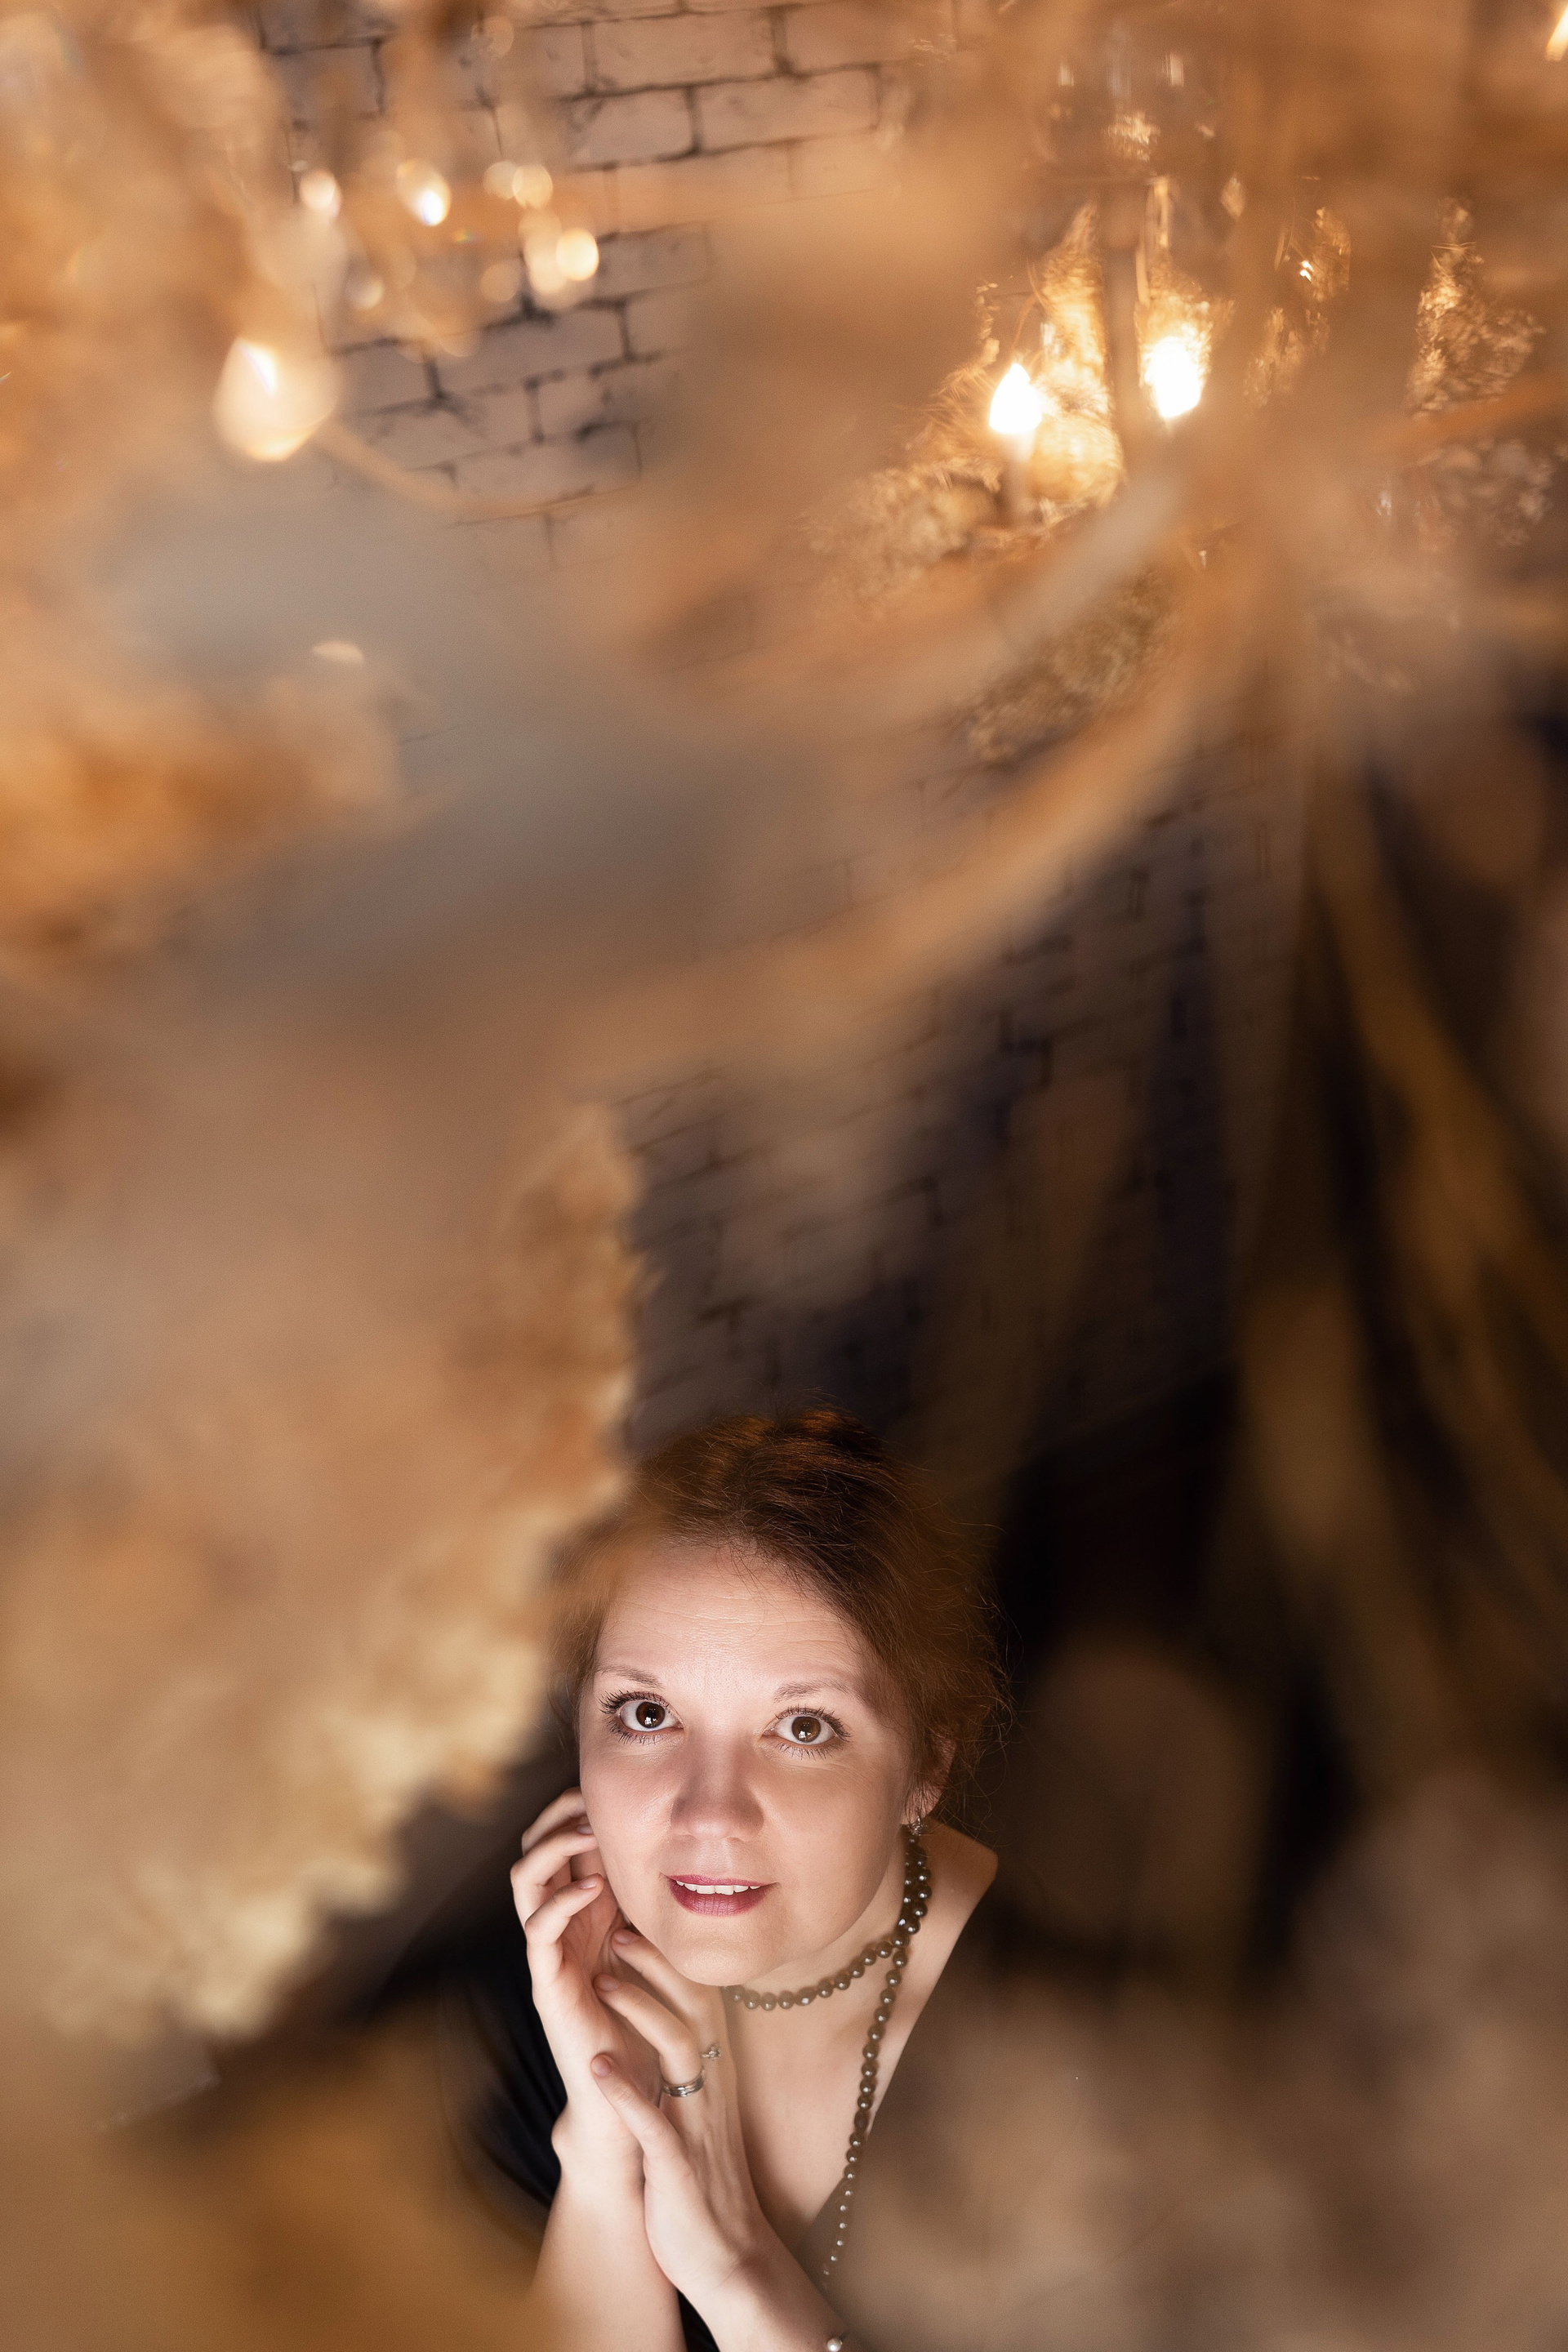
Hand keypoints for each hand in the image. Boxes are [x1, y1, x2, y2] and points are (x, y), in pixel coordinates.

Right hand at [510, 1787, 661, 2164]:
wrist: (630, 2094)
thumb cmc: (649, 2020)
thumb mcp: (656, 1944)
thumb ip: (655, 1903)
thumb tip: (683, 1847)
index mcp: (581, 1911)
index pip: (563, 1842)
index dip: (576, 1809)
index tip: (606, 1789)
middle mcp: (557, 1924)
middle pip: (534, 1849)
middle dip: (557, 1816)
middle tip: (587, 1799)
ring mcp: (548, 1952)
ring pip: (524, 1880)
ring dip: (553, 1847)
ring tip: (587, 1832)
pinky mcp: (548, 1983)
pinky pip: (539, 1930)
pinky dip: (562, 1901)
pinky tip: (594, 1890)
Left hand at [587, 1927, 777, 2312]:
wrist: (729, 2257)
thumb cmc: (703, 2177)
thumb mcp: (699, 2108)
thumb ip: (688, 2063)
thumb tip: (670, 2011)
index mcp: (715, 2074)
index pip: (701, 1999)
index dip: (672, 1958)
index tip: (637, 1921)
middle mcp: (712, 2090)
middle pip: (695, 2008)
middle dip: (658, 1966)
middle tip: (618, 1929)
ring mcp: (698, 2126)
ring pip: (681, 2052)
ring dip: (643, 2012)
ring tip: (602, 1983)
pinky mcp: (679, 2169)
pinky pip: (657, 2125)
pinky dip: (628, 2094)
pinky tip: (599, 2070)